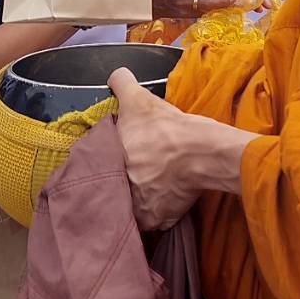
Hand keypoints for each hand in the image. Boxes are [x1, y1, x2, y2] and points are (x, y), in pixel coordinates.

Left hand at [109, 68, 254, 230]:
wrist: (202, 152)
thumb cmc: (167, 126)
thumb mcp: (139, 98)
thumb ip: (121, 84)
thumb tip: (115, 78)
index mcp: (106, 162)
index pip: (97, 166)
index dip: (108, 160)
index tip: (122, 155)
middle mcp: (117, 189)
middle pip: (114, 186)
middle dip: (123, 179)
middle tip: (139, 170)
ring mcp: (136, 209)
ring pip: (132, 206)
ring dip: (138, 198)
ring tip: (151, 186)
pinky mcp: (157, 221)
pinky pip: (153, 219)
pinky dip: (158, 210)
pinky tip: (166, 197)